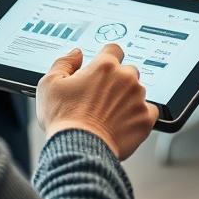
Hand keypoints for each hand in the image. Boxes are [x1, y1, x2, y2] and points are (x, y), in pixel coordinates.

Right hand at [38, 45, 158, 160]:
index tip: (102, 69)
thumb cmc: (63, 118)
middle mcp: (126, 78)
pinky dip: (138, 116)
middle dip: (117, 81)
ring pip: (137, 92)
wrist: (78, 149)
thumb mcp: (50, 84)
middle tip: (101, 98)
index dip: (107, 58)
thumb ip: (64, 63)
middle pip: (128, 72)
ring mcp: (138, 98)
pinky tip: (122, 124)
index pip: (114, 50)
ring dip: (128, 99)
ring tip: (109, 115)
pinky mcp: (145, 118)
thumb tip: (76, 54)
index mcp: (105, 66)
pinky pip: (148, 111)